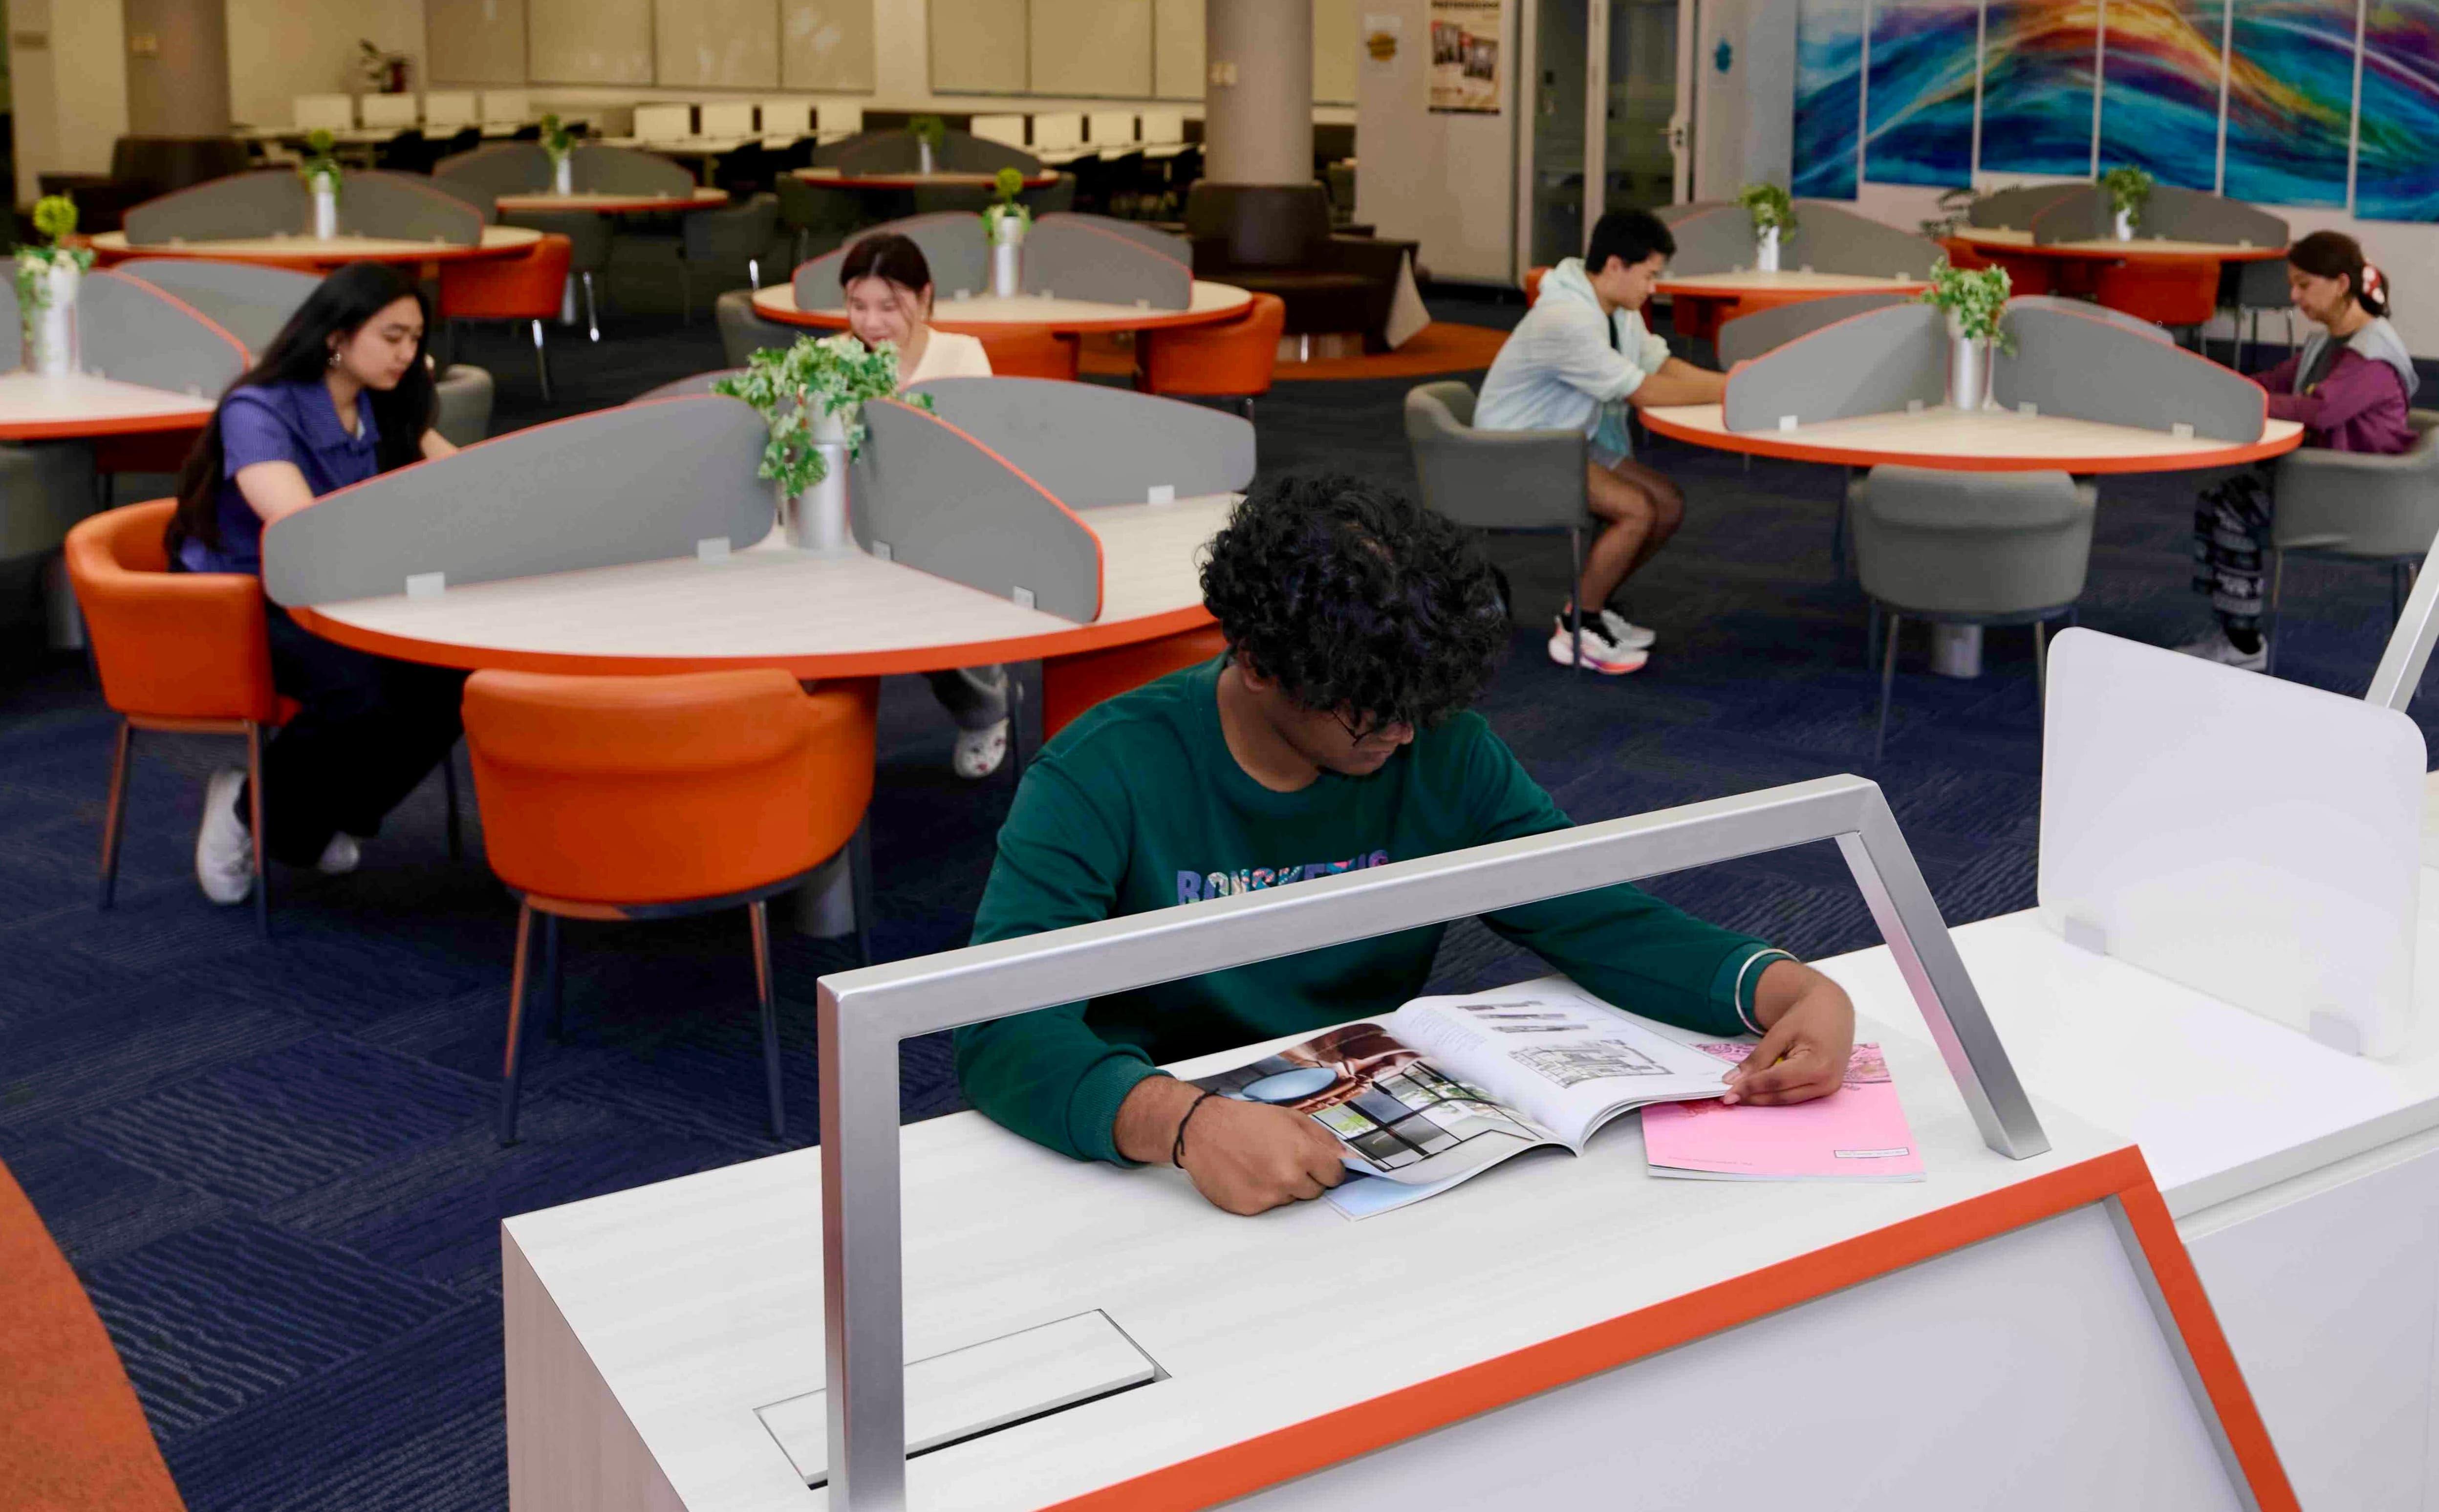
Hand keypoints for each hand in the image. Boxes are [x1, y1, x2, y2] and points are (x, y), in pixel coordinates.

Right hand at [1178, 1096, 1346, 1214]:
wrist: (1203, 1130)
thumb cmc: (1245, 1120)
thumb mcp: (1290, 1117)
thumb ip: (1322, 1138)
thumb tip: (1344, 1156)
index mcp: (1303, 1153)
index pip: (1335, 1176)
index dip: (1327, 1169)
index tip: (1319, 1165)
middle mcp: (1288, 1179)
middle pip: (1315, 1191)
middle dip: (1305, 1177)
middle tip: (1282, 1160)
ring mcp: (1268, 1196)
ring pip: (1290, 1199)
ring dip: (1282, 1186)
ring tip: (1261, 1164)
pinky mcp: (1250, 1208)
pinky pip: (1268, 1207)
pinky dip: (1261, 1194)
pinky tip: (1248, 1175)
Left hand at [1721, 960, 1854, 1106]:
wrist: (1833, 1009)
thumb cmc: (1808, 1016)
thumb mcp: (1779, 1033)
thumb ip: (1757, 1059)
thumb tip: (1732, 1080)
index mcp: (1818, 1065)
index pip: (1776, 1081)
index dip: (1750, 1088)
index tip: (1727, 1094)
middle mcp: (1828, 1082)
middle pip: (1782, 1095)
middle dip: (1754, 1097)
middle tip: (1729, 1097)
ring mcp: (1830, 1088)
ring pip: (1788, 1100)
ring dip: (1763, 1099)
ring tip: (1740, 1095)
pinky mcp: (1826, 1089)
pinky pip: (1796, 1096)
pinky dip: (1776, 1093)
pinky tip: (1759, 1091)